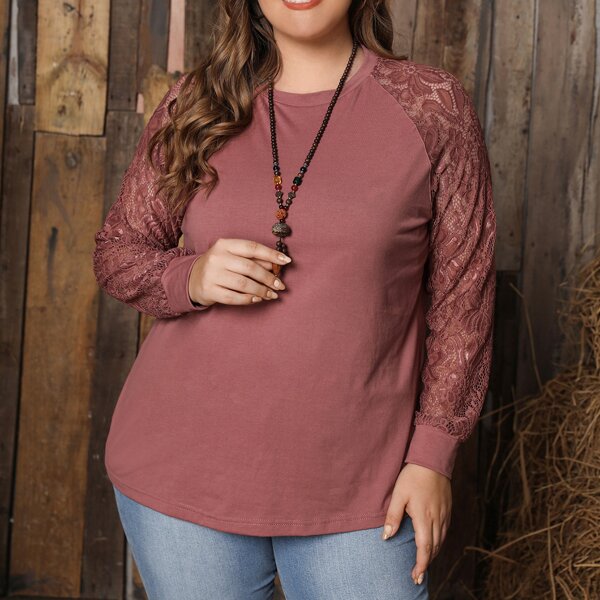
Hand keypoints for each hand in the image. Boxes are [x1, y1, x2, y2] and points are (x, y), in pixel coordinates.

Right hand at [188, 238, 290, 306]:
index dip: (271, 254)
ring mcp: (211, 275)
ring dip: (261, 291)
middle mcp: (217, 257)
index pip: (252, 247)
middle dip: (268, 278)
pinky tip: (257, 299)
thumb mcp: (233, 257)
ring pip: (243, 284)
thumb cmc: (220, 266)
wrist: (191, 278)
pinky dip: (249, 299)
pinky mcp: (209, 290)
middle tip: (280, 285)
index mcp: (224, 245)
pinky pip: (234, 297)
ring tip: (272, 294)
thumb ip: (254, 259)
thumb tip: (276, 265)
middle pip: (249, 268)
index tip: (286, 261)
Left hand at [382, 463, 451, 585]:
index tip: (415, 576)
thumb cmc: (413, 476)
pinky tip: (433, 543)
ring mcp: (444, 514)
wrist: (432, 460)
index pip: (424, 548)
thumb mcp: (399, 494)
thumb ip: (393, 516)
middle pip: (434, 548)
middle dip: (426, 564)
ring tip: (423, 562)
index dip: (421, 565)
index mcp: (424, 517)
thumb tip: (386, 537)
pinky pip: (445, 531)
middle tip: (417, 575)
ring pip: (441, 541)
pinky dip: (439, 542)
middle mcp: (437, 519)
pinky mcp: (448, 509)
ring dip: (433, 554)